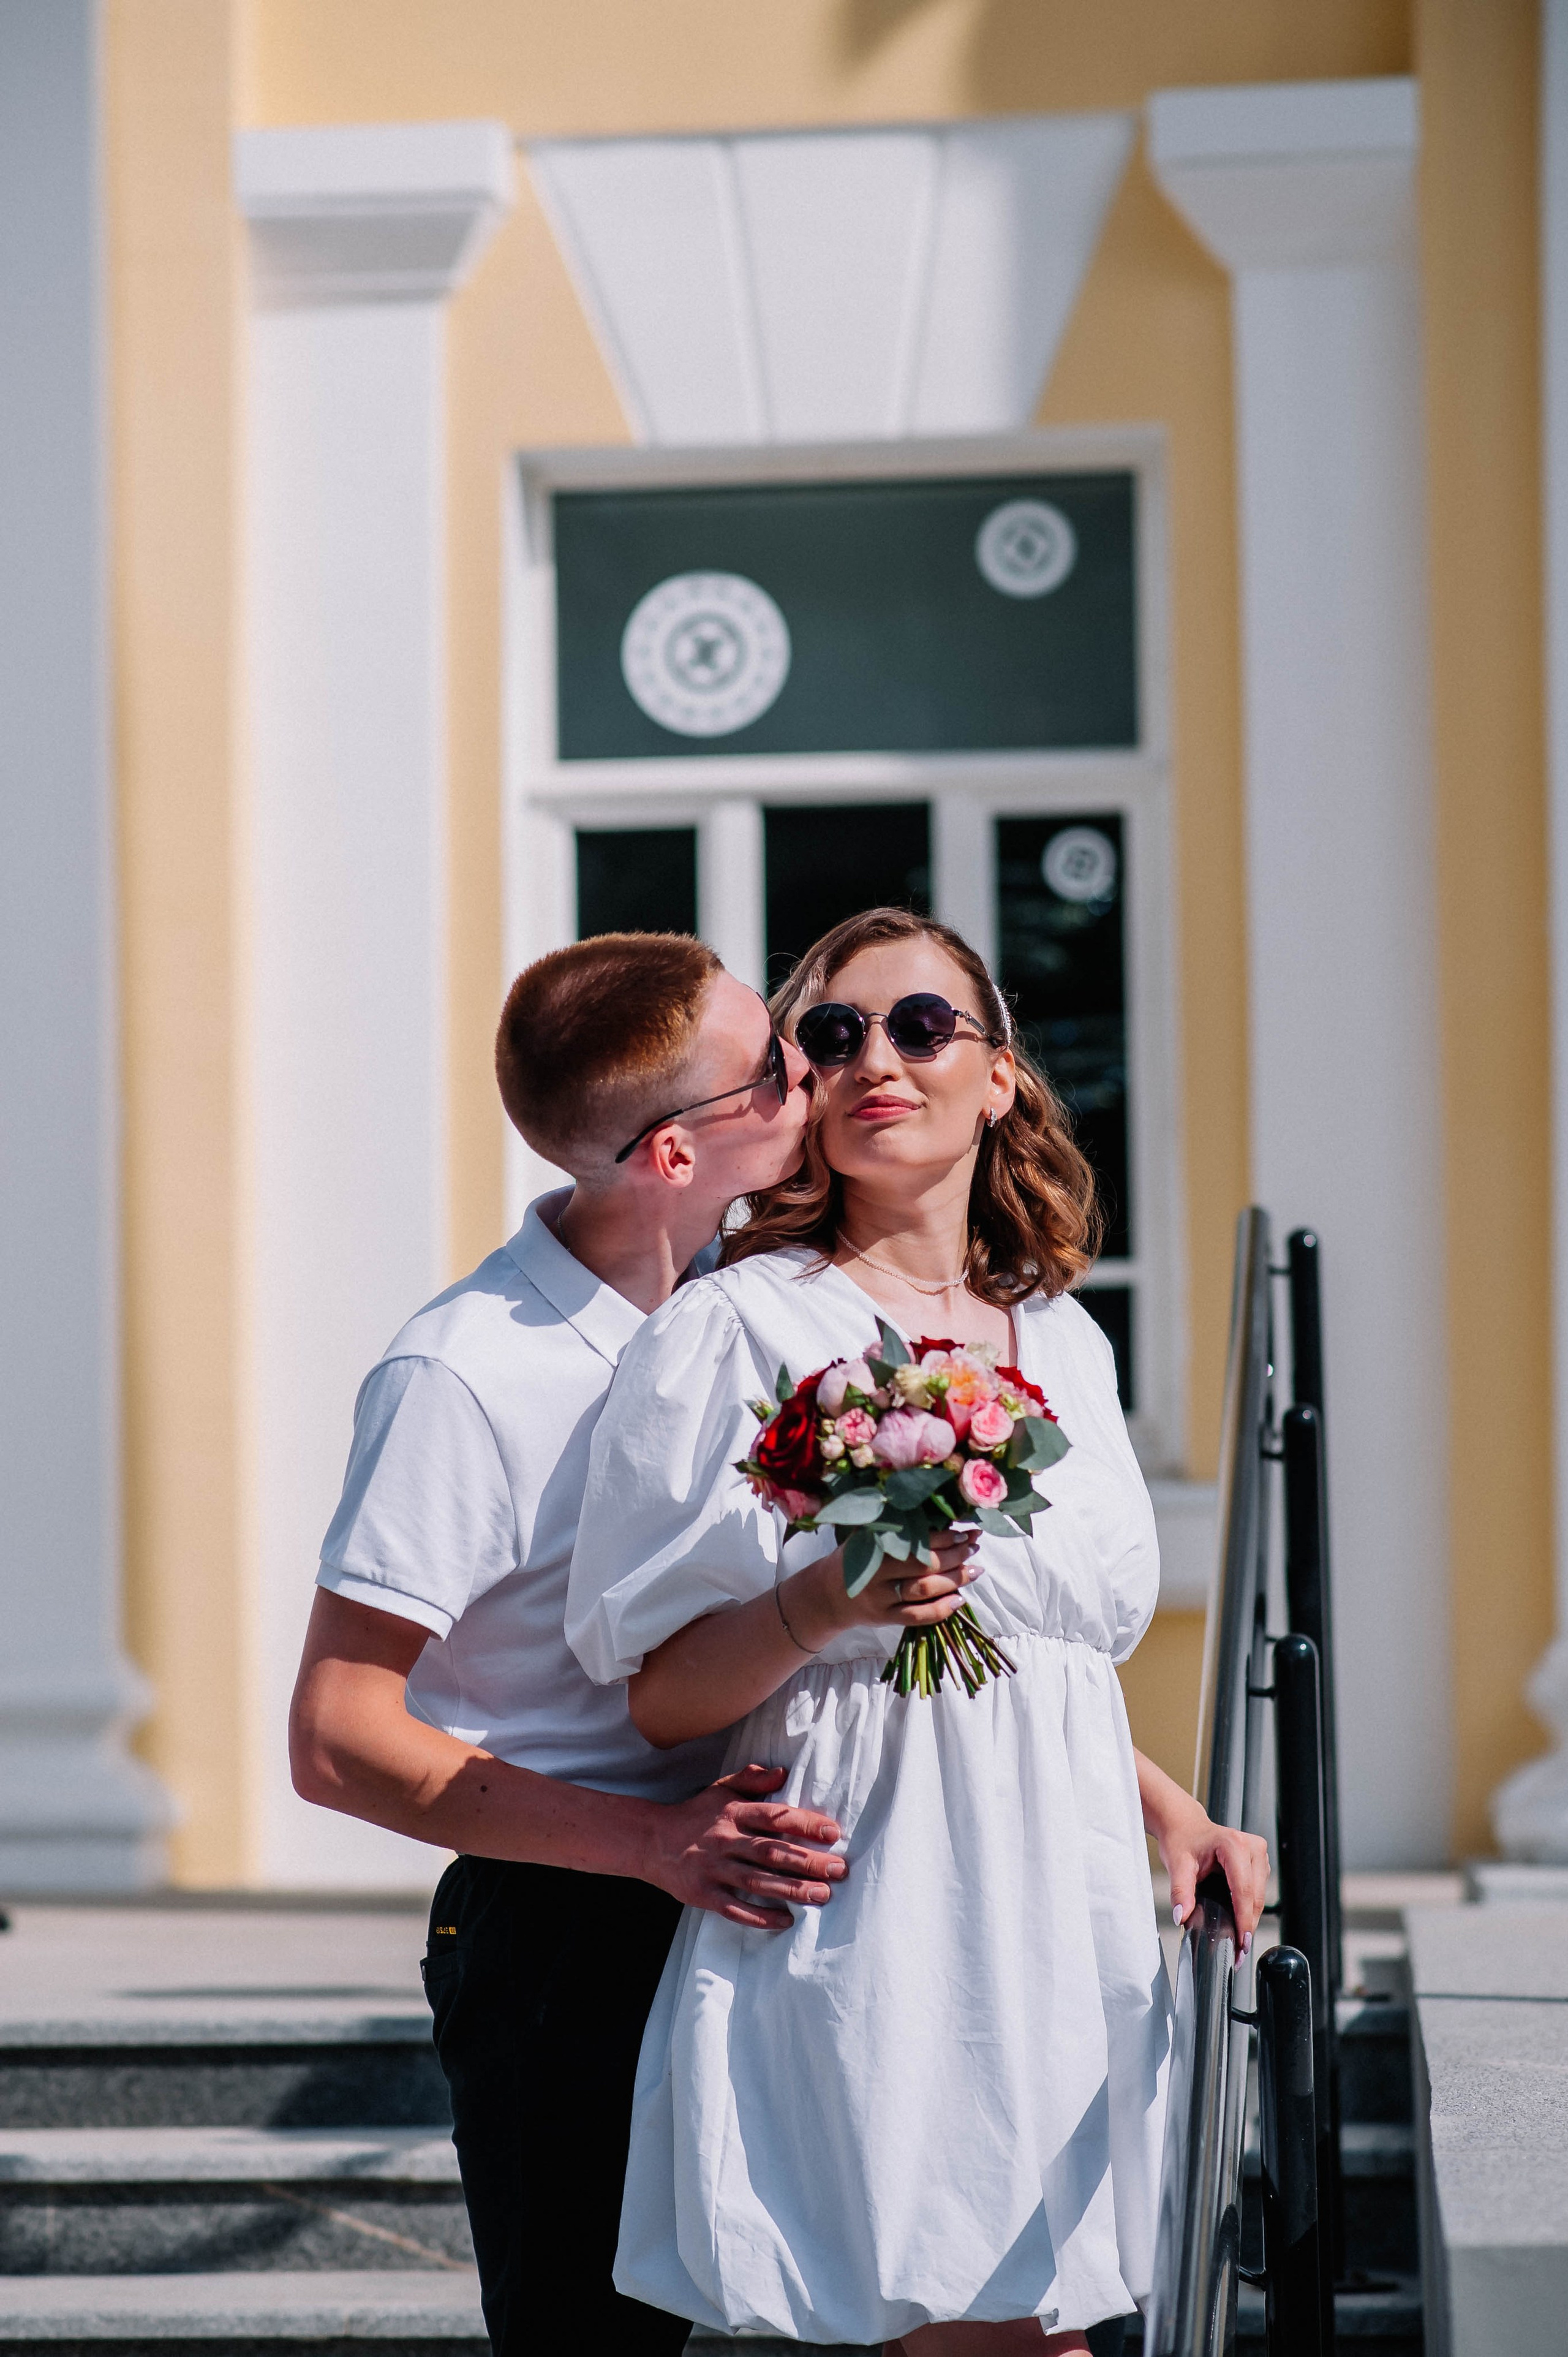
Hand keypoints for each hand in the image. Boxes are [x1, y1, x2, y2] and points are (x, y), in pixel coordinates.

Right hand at [644, 1763, 845, 1931]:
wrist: (652, 1841)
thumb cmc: (695, 1814)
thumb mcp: (720, 1789)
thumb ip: (751, 1780)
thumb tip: (783, 1773)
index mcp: (732, 1812)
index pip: (774, 1817)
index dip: (805, 1824)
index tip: (833, 1832)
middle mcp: (725, 1840)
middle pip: (772, 1852)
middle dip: (808, 1862)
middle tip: (839, 1869)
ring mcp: (714, 1870)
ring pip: (758, 1882)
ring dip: (793, 1890)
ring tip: (823, 1895)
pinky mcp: (704, 1895)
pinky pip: (736, 1909)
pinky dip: (761, 1916)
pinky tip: (786, 1920)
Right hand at [787, 1527, 980, 1647]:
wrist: (826, 1595)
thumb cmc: (854, 1559)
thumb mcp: (864, 1537)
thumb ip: (892, 1527)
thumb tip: (936, 1515)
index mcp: (873, 1547)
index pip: (915, 1541)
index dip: (943, 1537)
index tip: (963, 1531)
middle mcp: (876, 1573)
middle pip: (923, 1565)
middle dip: (954, 1556)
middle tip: (974, 1546)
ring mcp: (881, 1599)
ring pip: (923, 1590)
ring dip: (954, 1579)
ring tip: (975, 1569)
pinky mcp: (885, 1619)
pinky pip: (917, 1617)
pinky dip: (941, 1609)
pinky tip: (960, 1600)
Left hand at [1160, 1792, 1270, 1951]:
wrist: (1185, 1825)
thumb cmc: (1182, 1839)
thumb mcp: (1176, 1864)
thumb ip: (1180, 1891)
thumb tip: (1182, 1916)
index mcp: (1233, 1844)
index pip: (1243, 1890)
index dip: (1243, 1919)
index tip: (1241, 1942)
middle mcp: (1252, 1846)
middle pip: (1255, 1896)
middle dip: (1248, 1925)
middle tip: (1239, 1952)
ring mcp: (1259, 1853)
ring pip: (1260, 1896)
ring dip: (1251, 1919)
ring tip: (1239, 1942)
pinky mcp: (1259, 1861)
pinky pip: (1259, 1891)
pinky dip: (1250, 1908)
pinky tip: (1241, 1923)